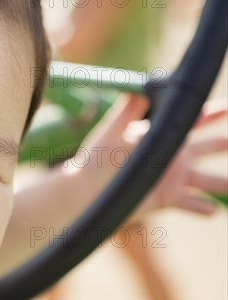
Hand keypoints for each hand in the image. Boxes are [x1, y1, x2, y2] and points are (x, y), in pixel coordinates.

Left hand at [72, 94, 226, 219]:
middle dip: (223, 143)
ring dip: (223, 181)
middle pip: (207, 148)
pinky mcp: (165, 199)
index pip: (190, 121)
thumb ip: (126, 112)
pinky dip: (202, 207)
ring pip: (206, 179)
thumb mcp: (111, 132)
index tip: (226, 108)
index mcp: (160, 137)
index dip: (210, 113)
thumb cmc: (96, 157)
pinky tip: (214, 210)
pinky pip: (189, 204)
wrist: (85, 189)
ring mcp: (170, 179)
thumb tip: (138, 89)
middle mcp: (170, 157)